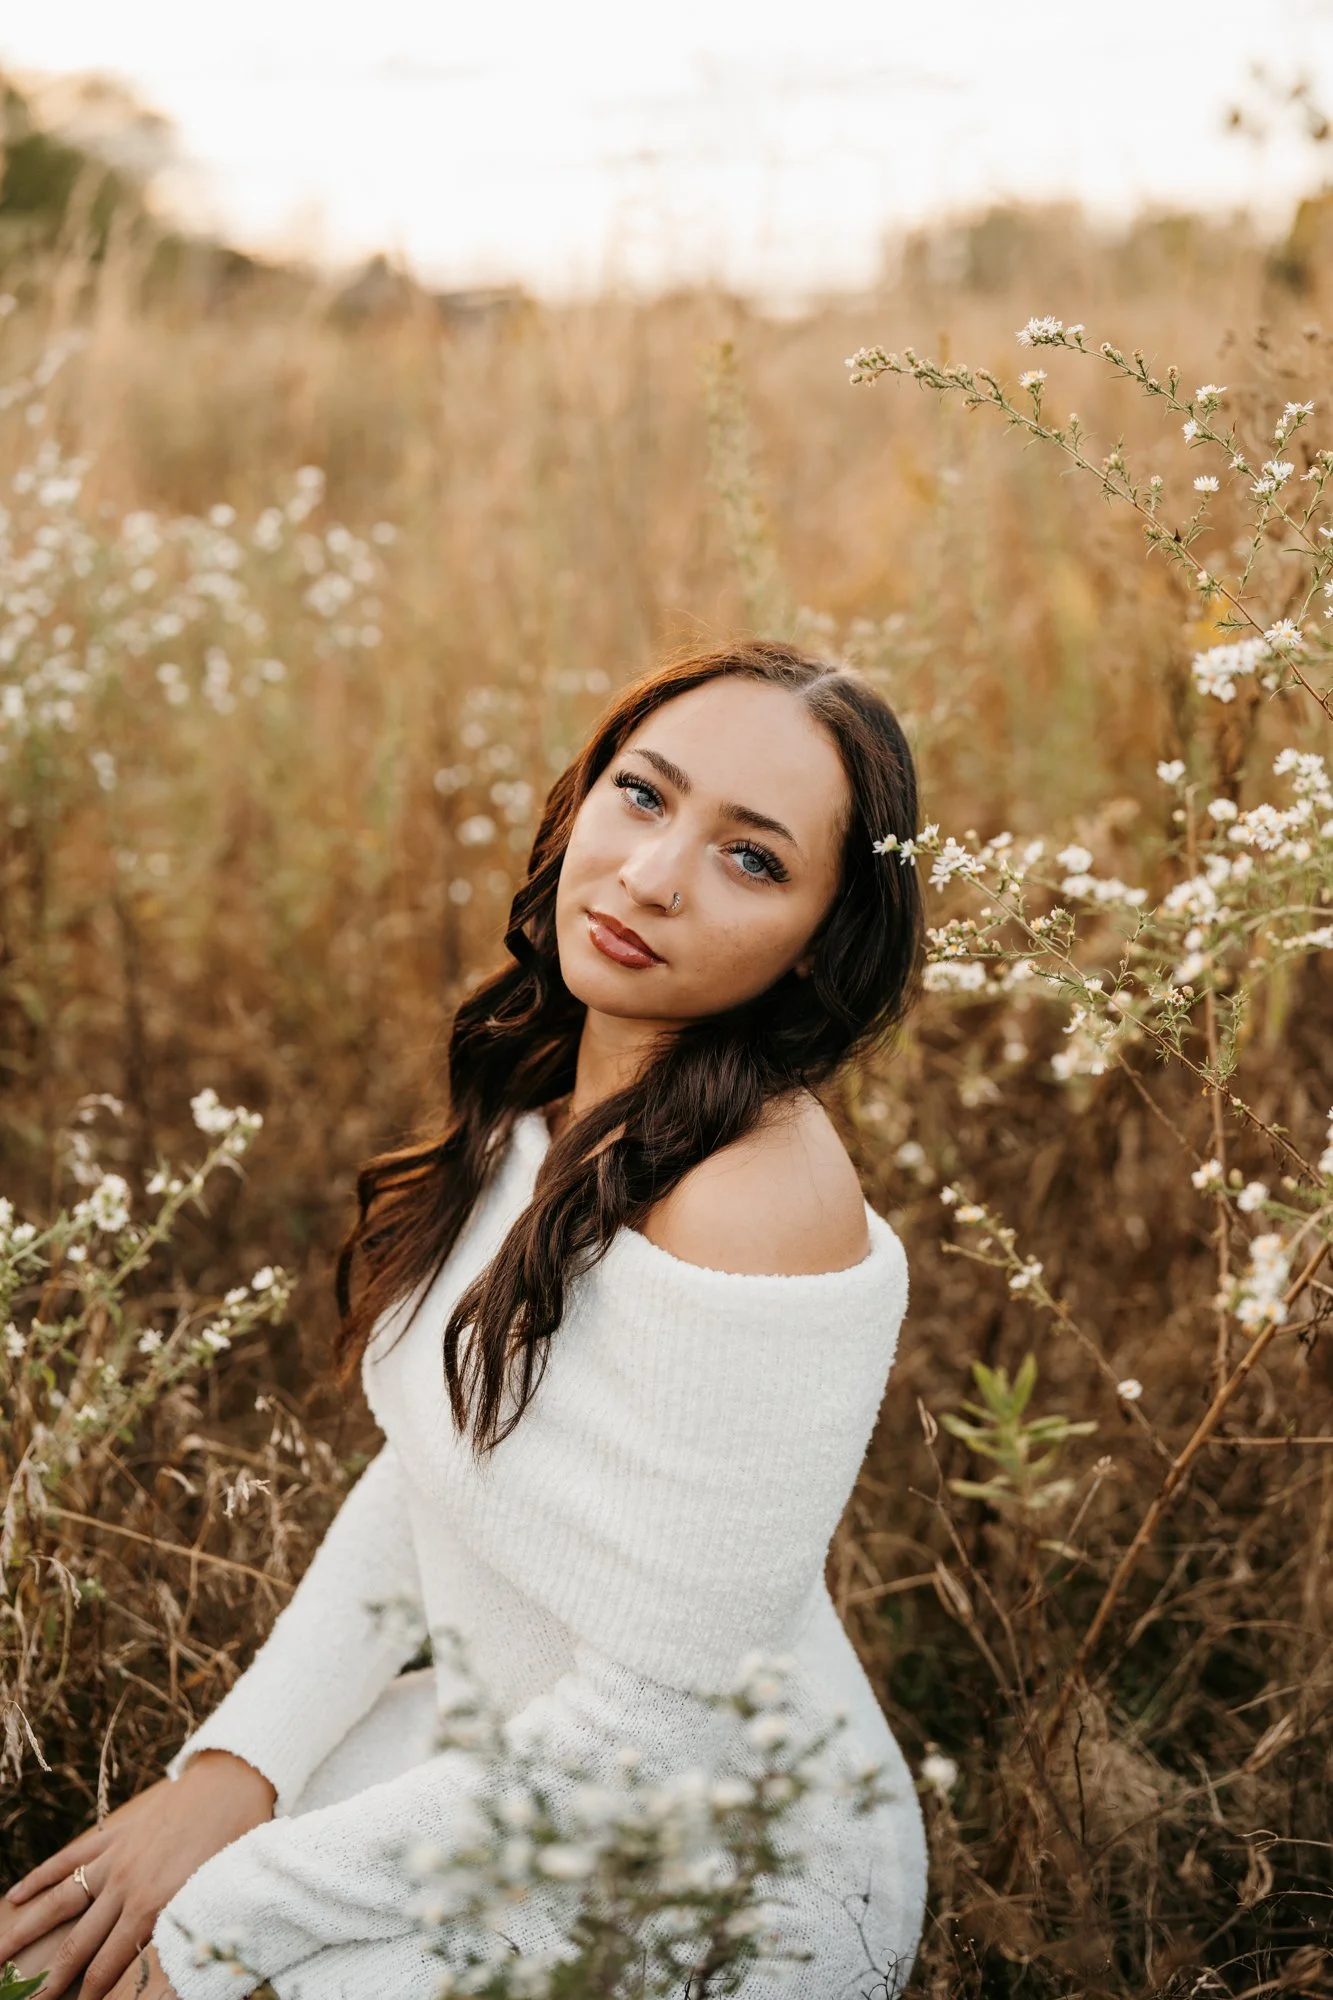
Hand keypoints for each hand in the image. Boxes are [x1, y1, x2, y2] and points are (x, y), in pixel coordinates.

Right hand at [0, 1750, 275, 1999]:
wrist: (234, 1784)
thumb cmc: (235, 1843)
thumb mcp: (215, 1897)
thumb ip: (182, 1931)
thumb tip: (169, 1967)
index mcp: (153, 1907)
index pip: (108, 1966)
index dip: (90, 1994)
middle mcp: (126, 1886)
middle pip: (76, 1944)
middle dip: (49, 1979)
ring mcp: (115, 1857)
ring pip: (59, 1902)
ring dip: (25, 1932)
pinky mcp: (114, 1833)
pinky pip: (71, 1857)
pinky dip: (40, 1877)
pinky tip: (15, 1896)